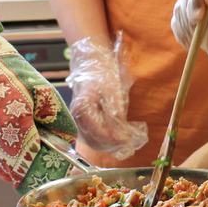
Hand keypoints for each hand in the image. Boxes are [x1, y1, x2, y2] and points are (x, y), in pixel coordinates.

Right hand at [65, 35, 147, 159]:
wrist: (91, 62)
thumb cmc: (103, 73)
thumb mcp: (112, 91)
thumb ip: (115, 113)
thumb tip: (121, 133)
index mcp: (83, 108)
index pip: (98, 132)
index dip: (115, 139)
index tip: (129, 139)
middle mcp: (77, 117)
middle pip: (94, 141)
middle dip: (113, 145)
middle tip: (130, 143)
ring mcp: (78, 119)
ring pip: (92, 141)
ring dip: (109, 145)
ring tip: (126, 142)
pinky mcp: (83, 120)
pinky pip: (92, 136)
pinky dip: (104, 140)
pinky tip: (117, 137)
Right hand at [171, 0, 207, 85]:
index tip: (200, 15)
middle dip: (190, 15)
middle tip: (198, 31)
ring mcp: (191, 5)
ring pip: (179, 11)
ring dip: (187, 27)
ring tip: (201, 38)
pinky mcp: (184, 19)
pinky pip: (176, 24)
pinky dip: (183, 35)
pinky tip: (192, 42)